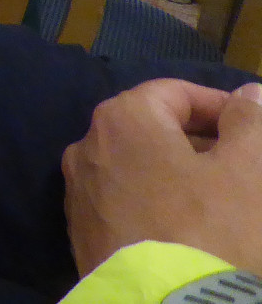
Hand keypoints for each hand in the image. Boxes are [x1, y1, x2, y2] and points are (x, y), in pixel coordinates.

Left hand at [63, 80, 261, 275]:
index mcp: (122, 118)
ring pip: (139, 166)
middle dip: (202, 141)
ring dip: (180, 173)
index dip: (220, 106)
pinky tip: (188, 226)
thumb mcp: (245, 172)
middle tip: (244, 166)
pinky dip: (157, 201)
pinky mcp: (81, 231)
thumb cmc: (209, 228)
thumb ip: (248, 124)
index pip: (175, 93)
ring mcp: (79, 191)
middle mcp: (87, 146)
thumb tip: (249, 92)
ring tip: (222, 198)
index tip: (253, 127)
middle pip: (153, 128)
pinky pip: (125, 200)